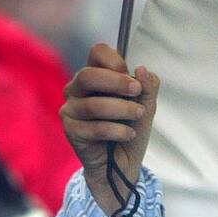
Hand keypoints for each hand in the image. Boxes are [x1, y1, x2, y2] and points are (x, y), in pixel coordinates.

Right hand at [60, 43, 159, 216]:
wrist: (123, 164)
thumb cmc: (130, 129)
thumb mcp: (145, 105)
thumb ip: (147, 86)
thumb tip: (141, 70)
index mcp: (95, 75)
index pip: (97, 52)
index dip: (115, 61)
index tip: (133, 78)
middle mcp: (77, 89)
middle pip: (87, 75)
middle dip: (116, 82)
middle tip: (136, 92)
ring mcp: (71, 109)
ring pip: (92, 104)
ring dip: (122, 110)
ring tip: (138, 116)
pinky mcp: (70, 130)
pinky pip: (93, 128)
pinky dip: (116, 131)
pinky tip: (128, 134)